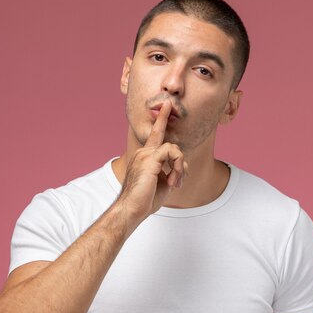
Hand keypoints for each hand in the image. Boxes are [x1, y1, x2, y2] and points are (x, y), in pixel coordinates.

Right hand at [117, 99, 187, 221]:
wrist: (131, 209)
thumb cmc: (144, 200)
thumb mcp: (161, 184)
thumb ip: (170, 172)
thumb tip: (181, 168)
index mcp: (144, 157)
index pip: (155, 134)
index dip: (162, 119)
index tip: (167, 104)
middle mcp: (143, 152)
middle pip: (171, 145)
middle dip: (180, 165)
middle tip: (176, 184)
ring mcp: (145, 154)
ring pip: (174, 148)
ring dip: (179, 168)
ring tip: (174, 184)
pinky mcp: (150, 158)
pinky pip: (172, 152)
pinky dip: (177, 167)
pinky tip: (172, 182)